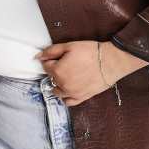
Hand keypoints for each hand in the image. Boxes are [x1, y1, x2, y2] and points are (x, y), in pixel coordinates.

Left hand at [34, 40, 148, 105]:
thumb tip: (37, 57)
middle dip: (55, 71)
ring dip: (58, 84)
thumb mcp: (69, 46)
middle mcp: (62, 85)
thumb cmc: (91, 52)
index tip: (60, 56)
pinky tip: (70, 88)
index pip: (46, 66)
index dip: (51, 59)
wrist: (110, 62)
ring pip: (57, 91)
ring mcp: (71, 93)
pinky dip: (65, 96)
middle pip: (51, 78)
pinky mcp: (81, 98)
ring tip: (68, 75)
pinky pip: (67, 101)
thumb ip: (51, 51)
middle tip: (67, 63)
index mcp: (57, 71)